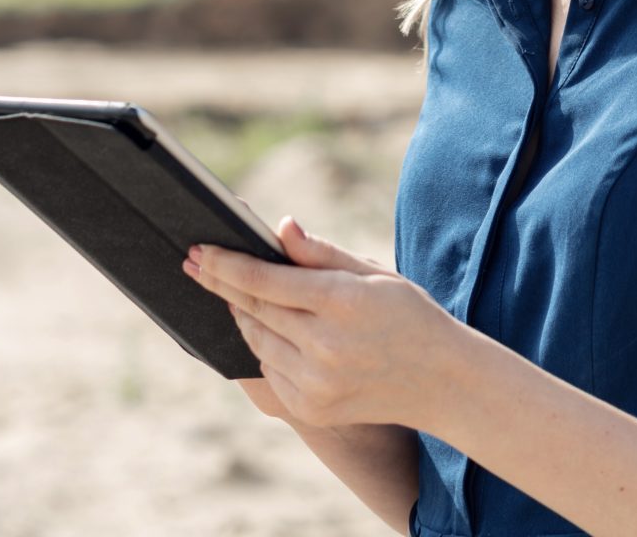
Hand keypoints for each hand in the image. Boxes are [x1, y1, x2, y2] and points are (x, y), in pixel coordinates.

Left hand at [186, 214, 464, 431]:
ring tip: (237, 296)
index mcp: (341, 302)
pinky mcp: (312, 408)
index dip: (225, 264)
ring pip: (257, 341)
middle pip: (253, 309)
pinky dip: (266, 348)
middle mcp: (325, 345)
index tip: (198, 250)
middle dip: (220, 284)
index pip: (265, 280)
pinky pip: (271, 370)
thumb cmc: (410, 315)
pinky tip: (273, 332)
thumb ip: (323, 253)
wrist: (442, 382)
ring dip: (243, 316)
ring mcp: (316, 382)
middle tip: (194, 264)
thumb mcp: (374, 274)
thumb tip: (281, 229)